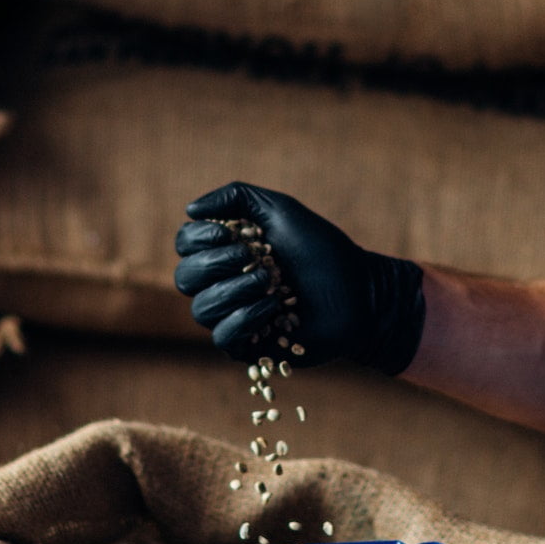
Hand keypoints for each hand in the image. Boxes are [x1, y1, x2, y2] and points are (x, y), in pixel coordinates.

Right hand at [172, 182, 424, 371]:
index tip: (228, 233)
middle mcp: (224, 283)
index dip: (198, 239)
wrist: (360, 292)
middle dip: (217, 264)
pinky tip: (274, 309)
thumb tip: (190, 209)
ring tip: (271, 283)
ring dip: (236, 290)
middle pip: (185, 277)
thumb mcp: (281, 210)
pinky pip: (223, 337)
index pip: (185, 244)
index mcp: (226, 250)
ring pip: (201, 310)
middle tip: (255, 257)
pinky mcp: (249, 346)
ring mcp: (234, 316)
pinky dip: (245, 318)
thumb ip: (237, 197)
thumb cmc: (323, 251)